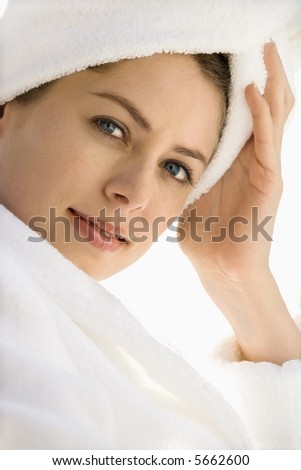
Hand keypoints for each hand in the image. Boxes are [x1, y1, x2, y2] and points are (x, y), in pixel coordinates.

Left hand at [179, 41, 293, 283]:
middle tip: (259, 42)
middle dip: (265, 72)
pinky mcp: (270, 181)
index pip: (248, 113)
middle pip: (269, 105)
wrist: (220, 265)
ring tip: (265, 50)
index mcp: (238, 158)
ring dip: (272, 81)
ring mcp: (266, 168)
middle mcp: (256, 158)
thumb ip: (185, 167)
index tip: (232, 58)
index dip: (245, 83)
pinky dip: (262, 115)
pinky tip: (253, 91)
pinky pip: (268, 141)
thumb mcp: (190, 190)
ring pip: (277, 115)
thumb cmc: (205, 232)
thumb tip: (157, 149)